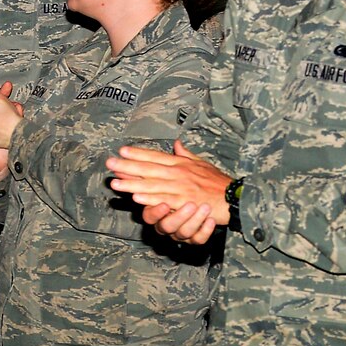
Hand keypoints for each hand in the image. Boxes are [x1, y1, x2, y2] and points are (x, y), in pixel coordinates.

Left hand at [105, 141, 231, 241]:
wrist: (235, 197)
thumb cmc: (218, 182)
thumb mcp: (203, 164)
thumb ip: (186, 154)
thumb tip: (176, 143)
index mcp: (181, 163)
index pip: (155, 156)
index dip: (138, 153)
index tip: (121, 151)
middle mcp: (179, 173)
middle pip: (149, 169)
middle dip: (127, 166)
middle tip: (109, 164)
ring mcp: (181, 187)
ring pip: (153, 185)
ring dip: (133, 184)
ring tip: (115, 183)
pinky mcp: (185, 202)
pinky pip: (165, 200)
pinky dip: (150, 199)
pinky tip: (136, 198)